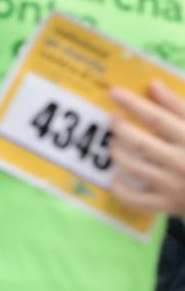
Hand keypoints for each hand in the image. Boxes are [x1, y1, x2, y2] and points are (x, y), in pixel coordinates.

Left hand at [109, 81, 184, 213]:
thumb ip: (180, 106)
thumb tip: (154, 85)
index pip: (157, 118)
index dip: (134, 104)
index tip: (114, 92)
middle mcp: (182, 162)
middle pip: (140, 143)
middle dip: (121, 128)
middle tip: (113, 118)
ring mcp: (174, 186)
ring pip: (135, 167)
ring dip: (118, 152)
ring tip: (115, 142)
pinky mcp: (169, 205)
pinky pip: (136, 200)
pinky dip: (120, 189)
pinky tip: (115, 177)